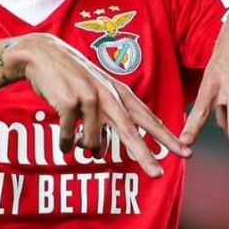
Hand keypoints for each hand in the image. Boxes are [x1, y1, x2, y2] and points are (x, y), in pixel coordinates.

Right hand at [0, 33, 191, 176]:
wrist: (42, 54)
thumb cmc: (70, 77)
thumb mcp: (94, 94)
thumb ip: (104, 120)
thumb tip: (102, 153)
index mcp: (118, 92)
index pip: (147, 119)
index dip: (167, 137)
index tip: (186, 152)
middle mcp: (108, 95)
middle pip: (130, 132)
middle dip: (145, 155)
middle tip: (159, 174)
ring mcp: (89, 98)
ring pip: (92, 143)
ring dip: (84, 149)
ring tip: (76, 144)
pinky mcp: (69, 103)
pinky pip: (69, 139)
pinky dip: (66, 145)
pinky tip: (63, 143)